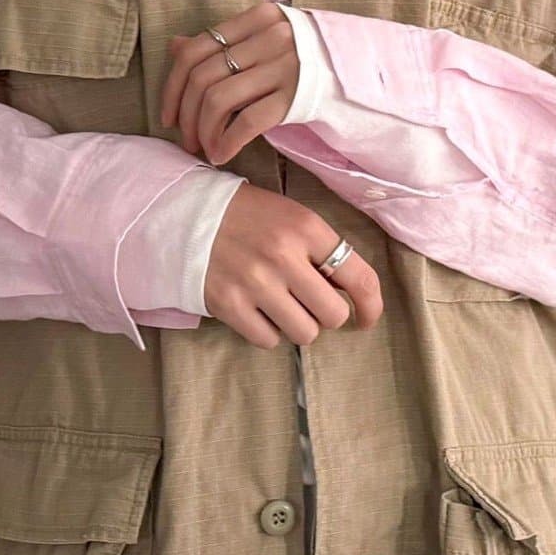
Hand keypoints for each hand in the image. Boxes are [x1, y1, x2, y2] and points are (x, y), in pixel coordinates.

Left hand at [160, 3, 298, 165]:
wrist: (355, 72)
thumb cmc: (302, 57)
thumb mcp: (262, 38)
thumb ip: (221, 42)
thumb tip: (175, 46)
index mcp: (255, 18)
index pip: (195, 50)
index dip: (172, 87)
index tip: (168, 116)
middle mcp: (268, 38)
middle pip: (203, 78)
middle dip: (186, 116)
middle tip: (186, 140)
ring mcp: (284, 67)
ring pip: (220, 101)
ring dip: (204, 132)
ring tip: (204, 148)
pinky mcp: (296, 97)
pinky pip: (247, 122)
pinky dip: (227, 143)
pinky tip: (222, 155)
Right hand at [205, 183, 382, 348]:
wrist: (184, 214)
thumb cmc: (247, 217)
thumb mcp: (292, 217)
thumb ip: (322, 250)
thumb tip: (350, 294)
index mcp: (306, 228)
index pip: (359, 277)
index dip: (371, 306)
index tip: (367, 317)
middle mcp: (284, 257)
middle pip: (333, 315)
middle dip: (326, 314)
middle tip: (310, 303)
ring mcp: (255, 283)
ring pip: (304, 333)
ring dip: (298, 325)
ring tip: (282, 306)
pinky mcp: (229, 305)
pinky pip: (269, 340)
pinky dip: (268, 331)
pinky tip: (258, 311)